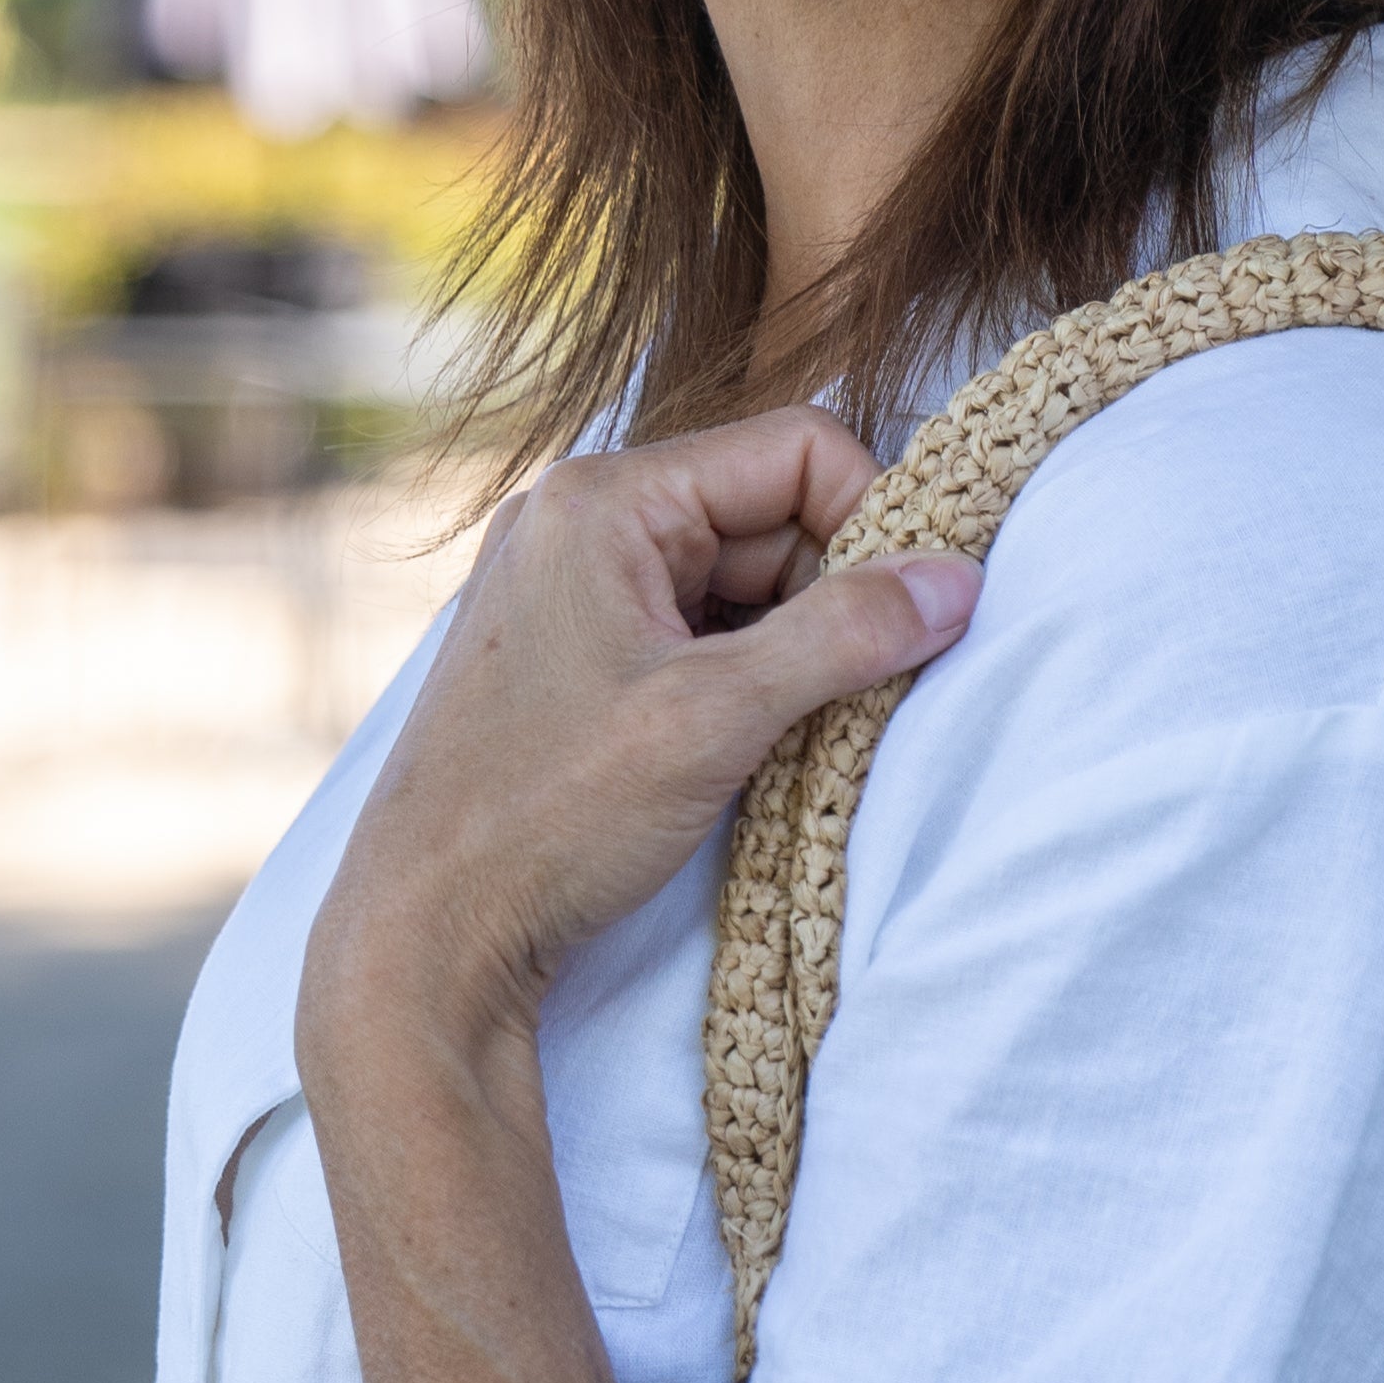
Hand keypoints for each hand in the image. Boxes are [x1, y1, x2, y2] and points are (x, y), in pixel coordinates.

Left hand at [300, 413, 981, 1083]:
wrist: (426, 932)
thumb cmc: (545, 816)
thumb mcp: (714, 718)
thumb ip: (845, 636)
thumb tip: (958, 581)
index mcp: (603, 498)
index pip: (797, 450)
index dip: (871, 524)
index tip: (903, 619)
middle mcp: (579, 520)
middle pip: (771, 514)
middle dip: (829, 598)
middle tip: (844, 694)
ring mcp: (571, 586)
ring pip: (740, 581)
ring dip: (788, 648)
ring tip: (776, 734)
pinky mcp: (573, 652)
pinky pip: (694, 630)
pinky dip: (740, 679)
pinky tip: (737, 747)